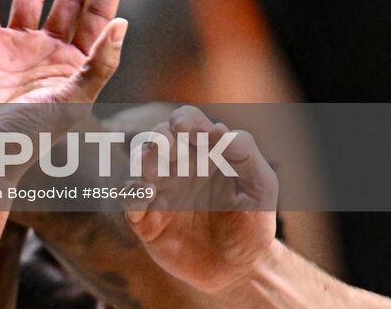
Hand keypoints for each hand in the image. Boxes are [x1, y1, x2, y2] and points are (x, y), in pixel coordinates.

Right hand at [125, 106, 278, 293]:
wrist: (239, 270)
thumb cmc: (252, 224)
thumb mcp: (261, 188)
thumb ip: (245, 155)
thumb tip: (221, 129)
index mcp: (204, 151)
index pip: (190, 122)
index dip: (186, 119)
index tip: (184, 126)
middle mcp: (178, 165)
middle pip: (159, 137)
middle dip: (160, 136)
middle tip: (166, 142)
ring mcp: (159, 190)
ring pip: (140, 163)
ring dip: (142, 156)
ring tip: (149, 158)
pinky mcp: (146, 218)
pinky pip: (129, 199)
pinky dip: (132, 192)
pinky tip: (146, 192)